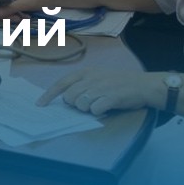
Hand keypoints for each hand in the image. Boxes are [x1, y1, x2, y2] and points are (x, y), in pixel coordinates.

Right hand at [0, 0, 61, 20]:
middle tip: (13, 19)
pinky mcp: (16, 4)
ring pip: (1, 11)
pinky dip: (14, 17)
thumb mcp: (26, 2)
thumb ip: (10, 8)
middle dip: (0, 14)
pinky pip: (9, 12)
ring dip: (9, 17)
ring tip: (21, 19)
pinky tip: (24, 18)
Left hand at [37, 69, 164, 115]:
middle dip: (75, 105)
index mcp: (86, 72)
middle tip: (89, 103)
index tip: (40, 105)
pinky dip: (98, 112)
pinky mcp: (111, 96)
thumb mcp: (98, 77)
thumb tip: (66, 99)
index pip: (62, 83)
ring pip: (81, 104)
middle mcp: (91, 78)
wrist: (143, 85)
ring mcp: (101, 87)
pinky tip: (106, 107)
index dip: (49, 95)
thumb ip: (82, 85)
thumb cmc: (119, 83)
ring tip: (99, 104)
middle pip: (70, 97)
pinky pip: (95, 109)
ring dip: (88, 109)